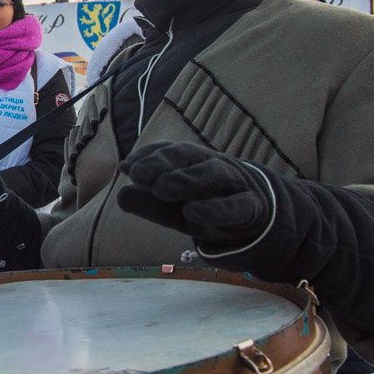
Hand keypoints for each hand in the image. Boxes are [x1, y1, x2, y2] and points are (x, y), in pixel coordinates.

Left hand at [116, 141, 274, 248]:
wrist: (252, 221)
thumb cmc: (205, 206)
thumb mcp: (172, 209)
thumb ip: (148, 203)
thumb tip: (120, 195)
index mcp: (192, 161)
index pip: (169, 152)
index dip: (148, 156)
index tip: (127, 167)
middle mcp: (212, 165)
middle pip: (187, 156)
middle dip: (161, 162)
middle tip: (137, 175)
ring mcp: (234, 185)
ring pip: (212, 173)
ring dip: (185, 179)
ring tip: (160, 188)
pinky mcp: (251, 208)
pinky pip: (236, 206)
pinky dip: (214, 208)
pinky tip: (191, 211)